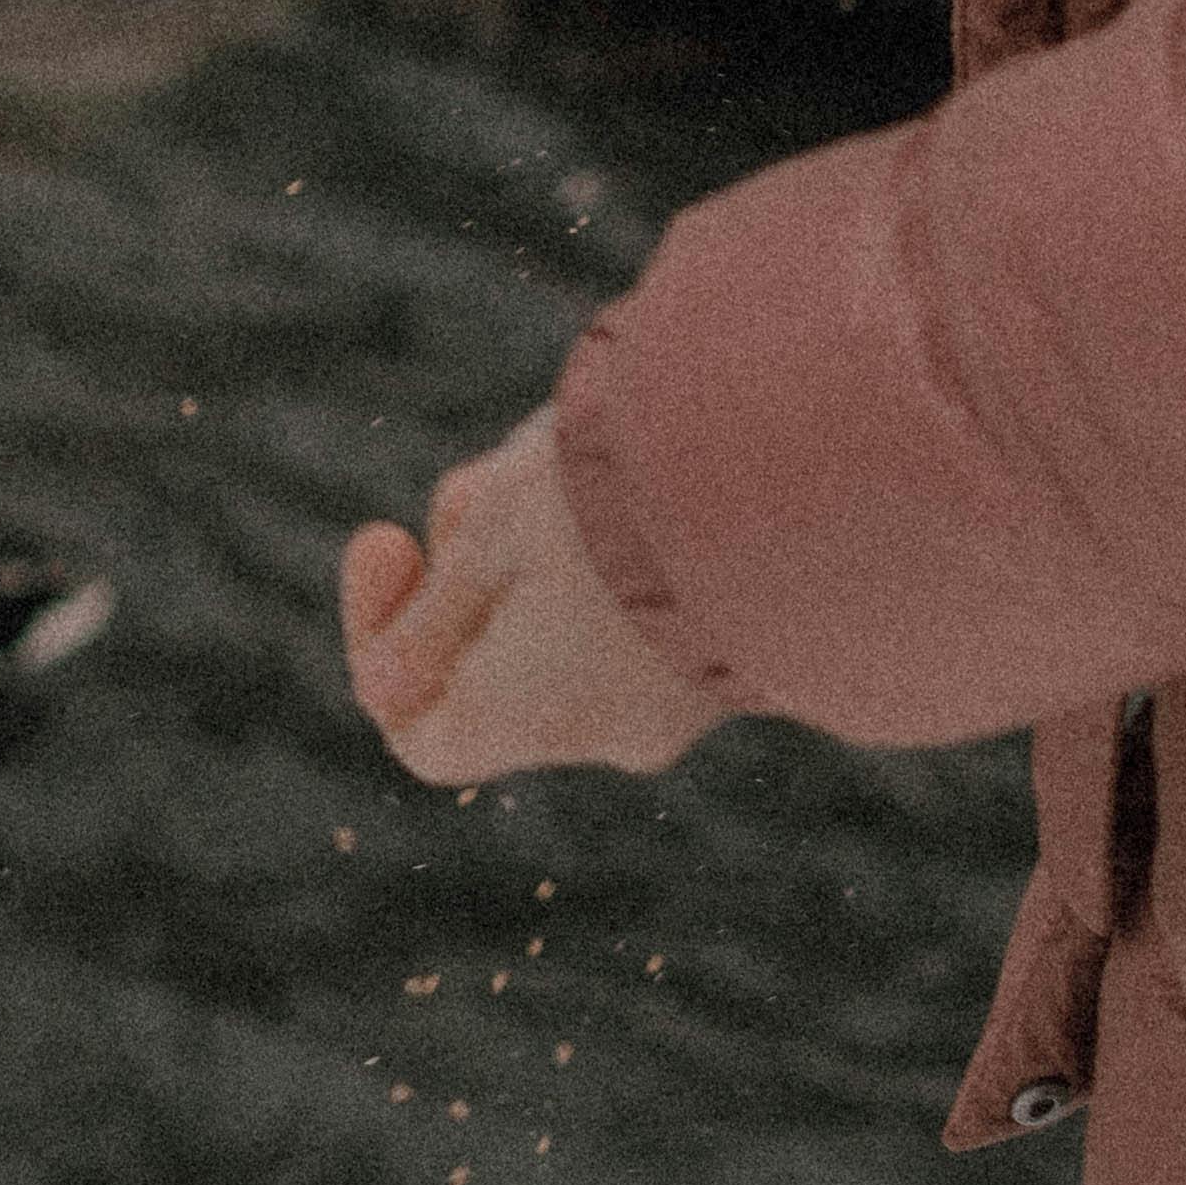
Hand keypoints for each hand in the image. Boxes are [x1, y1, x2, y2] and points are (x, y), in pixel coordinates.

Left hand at [341, 407, 718, 786]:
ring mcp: (681, 699)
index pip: (422, 734)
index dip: (380, 645)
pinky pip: (641, 619)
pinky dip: (610, 558)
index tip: (386, 538)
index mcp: (533, 716)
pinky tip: (631, 470)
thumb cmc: (629, 493)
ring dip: (540, 547)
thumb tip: (387, 687)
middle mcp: (609, 729)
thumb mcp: (500, 532)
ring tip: (561, 449)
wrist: (806, 467)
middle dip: (470, 568)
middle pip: (494, 666)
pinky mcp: (733, 652)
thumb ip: (438, 613)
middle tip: (486, 479)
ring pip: (568, 632)